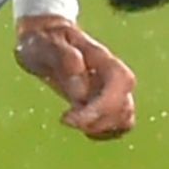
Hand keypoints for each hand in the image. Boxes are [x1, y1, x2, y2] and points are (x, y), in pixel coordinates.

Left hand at [14, 15, 136, 139]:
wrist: (44, 37)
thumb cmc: (43, 40)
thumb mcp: (44, 43)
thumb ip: (63, 58)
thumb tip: (81, 90)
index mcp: (101, 58)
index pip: (119, 82)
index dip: (100, 107)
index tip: (67, 117)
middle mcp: (110, 75)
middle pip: (125, 104)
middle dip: (99, 121)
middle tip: (68, 120)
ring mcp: (108, 90)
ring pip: (125, 117)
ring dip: (102, 128)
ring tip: (74, 123)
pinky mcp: (101, 102)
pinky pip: (118, 123)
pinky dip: (104, 131)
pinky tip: (81, 126)